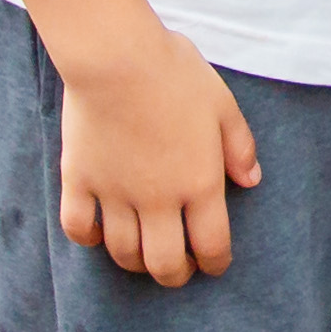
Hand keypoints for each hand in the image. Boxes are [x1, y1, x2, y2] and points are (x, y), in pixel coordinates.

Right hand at [56, 25, 258, 284]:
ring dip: (136, 262)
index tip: (213, 264)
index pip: (211, 246)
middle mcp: (158, 199)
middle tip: (178, 268)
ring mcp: (115, 194)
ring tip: (143, 253)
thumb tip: (251, 181)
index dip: (215, 264)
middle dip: (176, 276)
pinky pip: (78, 228)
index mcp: (199, 183)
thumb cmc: (174, 73)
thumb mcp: (222, 105)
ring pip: (123, 253)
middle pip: (165, 264)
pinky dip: (87, 238)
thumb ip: (239, 147)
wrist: (115, 55)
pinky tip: (97, 233)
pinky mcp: (79, 181)